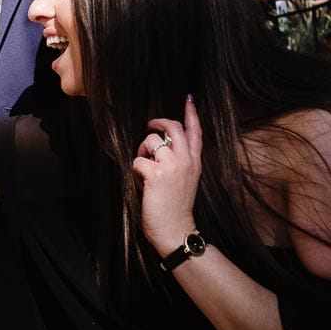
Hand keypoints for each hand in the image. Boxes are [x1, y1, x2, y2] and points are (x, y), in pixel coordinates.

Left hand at [132, 95, 203, 255]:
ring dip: (142, 152)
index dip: (191, 113)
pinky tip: (141, 184)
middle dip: (157, 122)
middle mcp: (186, 161)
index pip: (196, 132)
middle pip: (172, 127)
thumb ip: (178, 161)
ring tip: (144, 171)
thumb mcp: (185, 180)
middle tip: (150, 125)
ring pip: (151, 140)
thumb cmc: (175, 207)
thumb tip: (159, 144)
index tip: (189, 98)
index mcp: (194, 162)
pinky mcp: (156, 174)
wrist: (175, 230)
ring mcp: (172, 166)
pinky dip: (135, 171)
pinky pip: (137, 160)